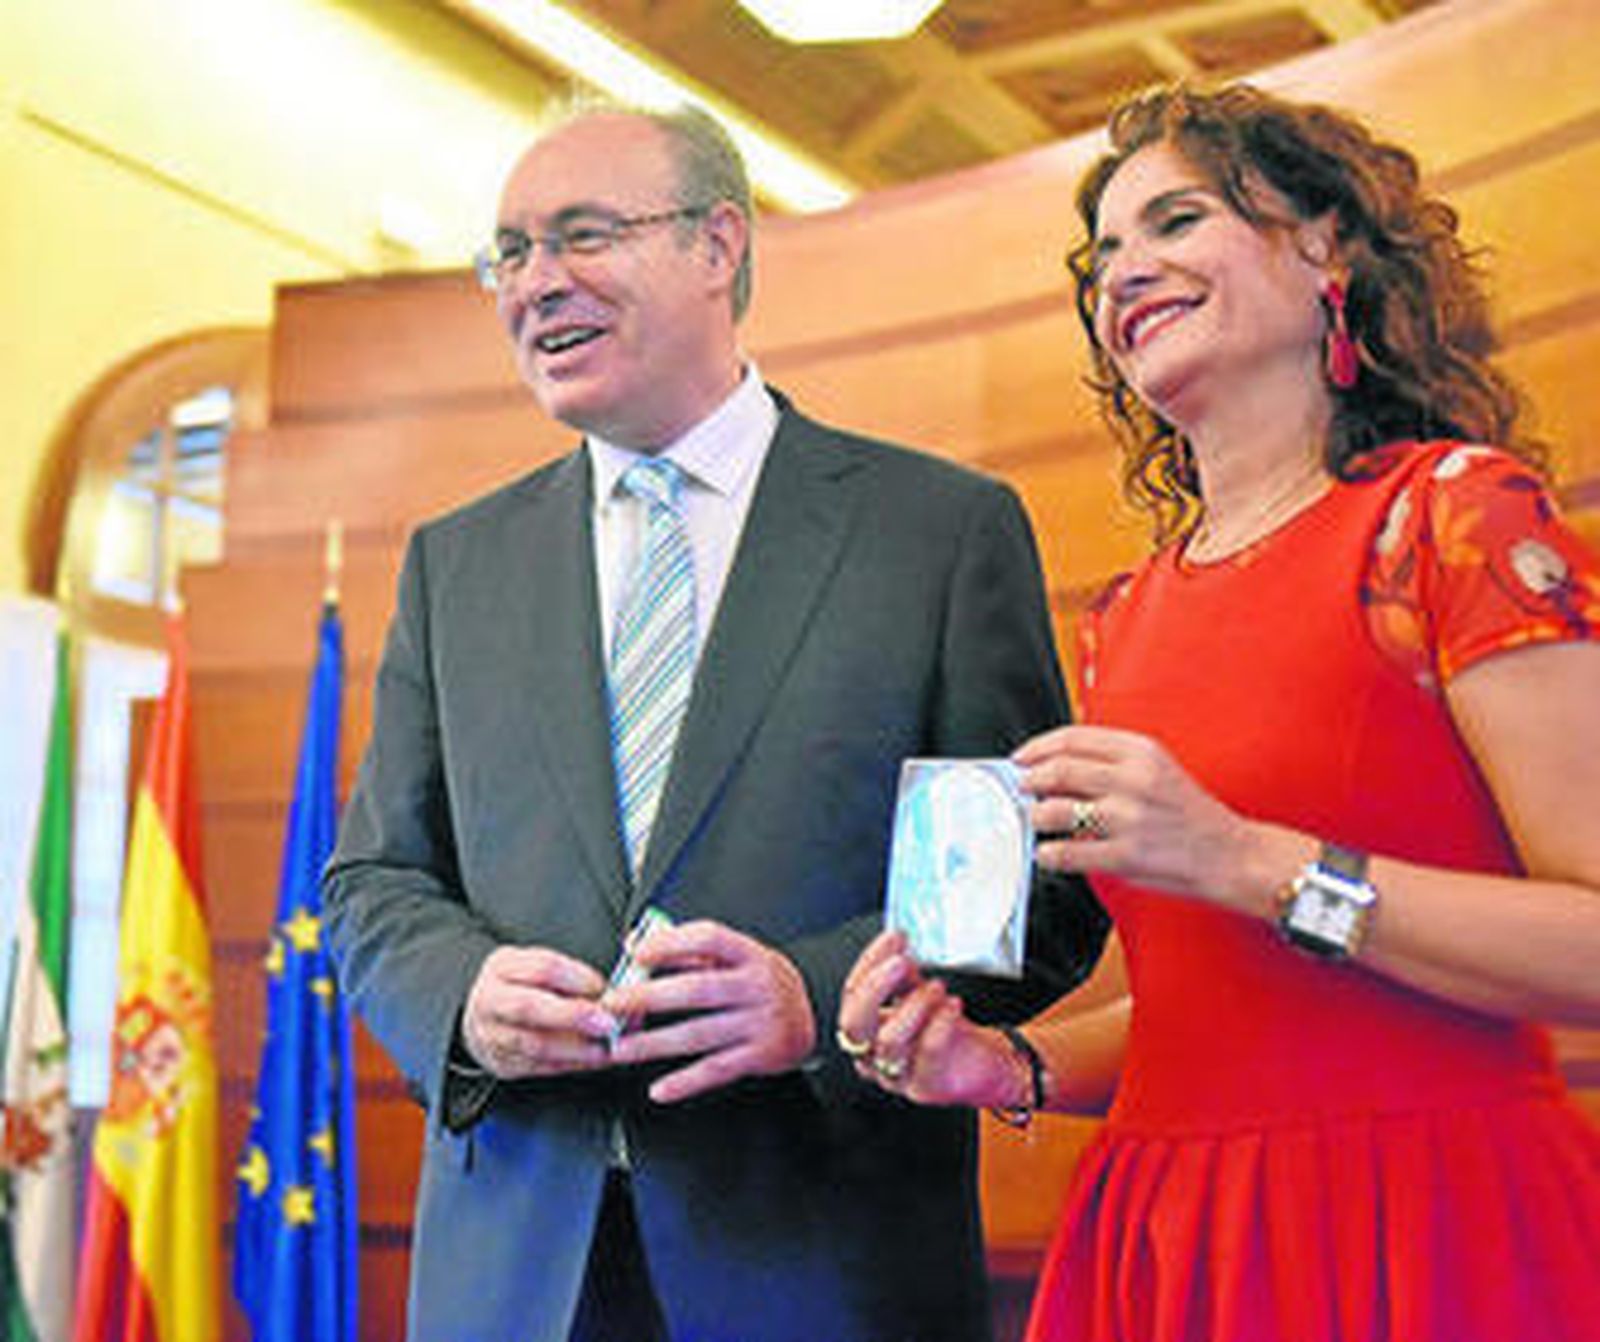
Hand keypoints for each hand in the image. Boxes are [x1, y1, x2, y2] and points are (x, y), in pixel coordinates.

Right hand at [460, 945, 617, 1079]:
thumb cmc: (522, 987)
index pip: (542, 968)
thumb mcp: (537, 966)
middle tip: (606, 1022)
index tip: (603, 987)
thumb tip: (617, 989)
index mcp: (503, 966)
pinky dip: (572, 1064)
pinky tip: (594, 1059)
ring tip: (605, 1047)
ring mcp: (492, 1036)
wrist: (485, 1016)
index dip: (577, 978)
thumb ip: (571, 975)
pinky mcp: (503, 1064)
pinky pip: (541, 1068)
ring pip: (534, 1044)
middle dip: (572, 1016)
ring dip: (576, 1048)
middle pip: (529, 1007)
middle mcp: (490, 1001)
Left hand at [603, 919, 816, 1102]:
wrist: (813, 1013)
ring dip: (654, 1043)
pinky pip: (717, 1070)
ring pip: (699, 1034)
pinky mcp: (761, 1056)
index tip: (636, 954)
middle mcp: (757, 986)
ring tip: (621, 1048)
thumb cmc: (762, 982)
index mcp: (750, 954)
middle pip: (697, 989)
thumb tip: (635, 943)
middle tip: (613, 1005)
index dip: (670, 944)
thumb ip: (688, 951)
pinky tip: (660, 1089)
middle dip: (648, 997)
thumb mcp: (737, 958)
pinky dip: (686, 1082)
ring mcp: (760, 1023)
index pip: (708, 938)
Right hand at [838, 931, 1026, 1108]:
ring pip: (889, 1041)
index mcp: (865, 1030)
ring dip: (915, 1005)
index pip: (851, 994)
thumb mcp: (919, 996)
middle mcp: (872, 1056)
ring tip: (938, 987)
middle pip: (854, 1024)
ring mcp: (895, 1077)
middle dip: (876, 986)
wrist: (984, 1066)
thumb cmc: (948, 1030)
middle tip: (902, 962)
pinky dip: (941, 1022)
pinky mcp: (925, 1088)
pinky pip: (927, 1052)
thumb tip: (895, 946)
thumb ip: (903, 976)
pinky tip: (954, 1005)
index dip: (870, 963)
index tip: (894, 939)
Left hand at [1016, 724, 1265, 909]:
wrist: (1230, 854)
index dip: (1039, 747)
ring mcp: (1129, 818)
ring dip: (1036, 817)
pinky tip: (1048, 854)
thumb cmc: (1189, 814)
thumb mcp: (1158, 769)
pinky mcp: (1127, 855)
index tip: (1022, 757)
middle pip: (1059, 770)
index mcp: (1141, 752)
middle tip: (1023, 789)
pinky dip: (1048, 854)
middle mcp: (1134, 780)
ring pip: (1056, 810)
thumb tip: (1056, 765)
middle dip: (1030, 781)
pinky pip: (1068, 853)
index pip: (1073, 738)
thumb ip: (1113, 762)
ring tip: (1037, 821)